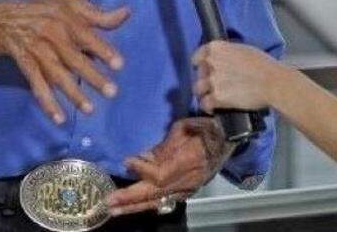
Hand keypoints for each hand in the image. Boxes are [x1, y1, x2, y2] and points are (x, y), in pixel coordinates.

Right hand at [0, 0, 128, 123]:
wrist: (4, 18)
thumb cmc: (45, 10)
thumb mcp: (70, 3)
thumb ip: (98, 13)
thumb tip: (126, 13)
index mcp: (65, 18)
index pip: (86, 36)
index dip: (102, 50)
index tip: (119, 65)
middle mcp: (51, 36)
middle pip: (74, 59)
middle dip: (92, 76)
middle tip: (112, 92)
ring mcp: (38, 52)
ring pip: (57, 76)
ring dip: (73, 93)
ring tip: (90, 110)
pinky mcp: (27, 66)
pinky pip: (37, 86)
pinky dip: (47, 103)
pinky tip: (59, 119)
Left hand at [107, 117, 232, 216]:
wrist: (228, 138)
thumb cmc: (204, 127)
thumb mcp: (182, 128)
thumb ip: (163, 147)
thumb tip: (142, 158)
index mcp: (188, 162)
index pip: (159, 174)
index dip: (141, 170)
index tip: (126, 160)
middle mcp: (188, 180)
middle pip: (155, 193)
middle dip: (130, 198)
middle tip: (108, 201)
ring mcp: (189, 189)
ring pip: (159, 201)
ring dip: (135, 206)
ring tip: (114, 209)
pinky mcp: (189, 191)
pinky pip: (166, 201)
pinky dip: (149, 204)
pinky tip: (134, 207)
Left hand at [192, 40, 279, 111]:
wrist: (272, 82)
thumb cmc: (263, 64)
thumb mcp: (243, 50)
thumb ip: (227, 53)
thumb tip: (222, 59)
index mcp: (217, 48)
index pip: (197, 56)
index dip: (201, 65)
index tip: (206, 70)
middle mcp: (211, 62)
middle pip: (198, 74)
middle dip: (205, 79)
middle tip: (215, 85)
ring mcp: (212, 80)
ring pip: (198, 89)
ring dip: (204, 93)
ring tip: (213, 97)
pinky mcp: (217, 97)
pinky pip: (204, 104)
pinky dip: (208, 107)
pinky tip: (214, 108)